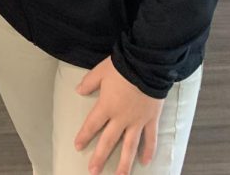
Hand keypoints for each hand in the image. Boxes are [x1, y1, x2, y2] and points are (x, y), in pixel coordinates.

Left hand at [74, 56, 163, 174]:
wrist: (146, 65)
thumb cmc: (122, 67)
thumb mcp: (100, 71)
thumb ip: (89, 82)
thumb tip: (78, 90)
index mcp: (107, 106)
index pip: (92, 124)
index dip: (84, 135)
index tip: (77, 146)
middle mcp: (121, 118)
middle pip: (109, 141)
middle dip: (100, 157)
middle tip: (93, 171)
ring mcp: (137, 121)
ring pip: (130, 146)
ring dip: (124, 163)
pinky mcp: (151, 119)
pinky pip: (150, 138)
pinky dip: (149, 150)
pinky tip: (146, 162)